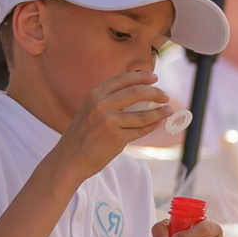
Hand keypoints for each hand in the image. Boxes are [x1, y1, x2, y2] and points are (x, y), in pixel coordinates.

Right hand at [54, 69, 171, 183]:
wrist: (69, 159)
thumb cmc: (81, 136)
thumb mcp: (89, 110)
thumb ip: (108, 100)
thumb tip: (140, 94)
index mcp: (94, 95)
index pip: (123, 79)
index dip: (142, 77)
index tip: (154, 78)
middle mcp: (101, 105)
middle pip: (137, 93)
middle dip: (156, 93)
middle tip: (165, 96)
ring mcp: (110, 122)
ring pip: (143, 114)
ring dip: (160, 112)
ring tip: (168, 110)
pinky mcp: (117, 139)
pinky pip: (141, 131)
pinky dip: (152, 126)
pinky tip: (158, 123)